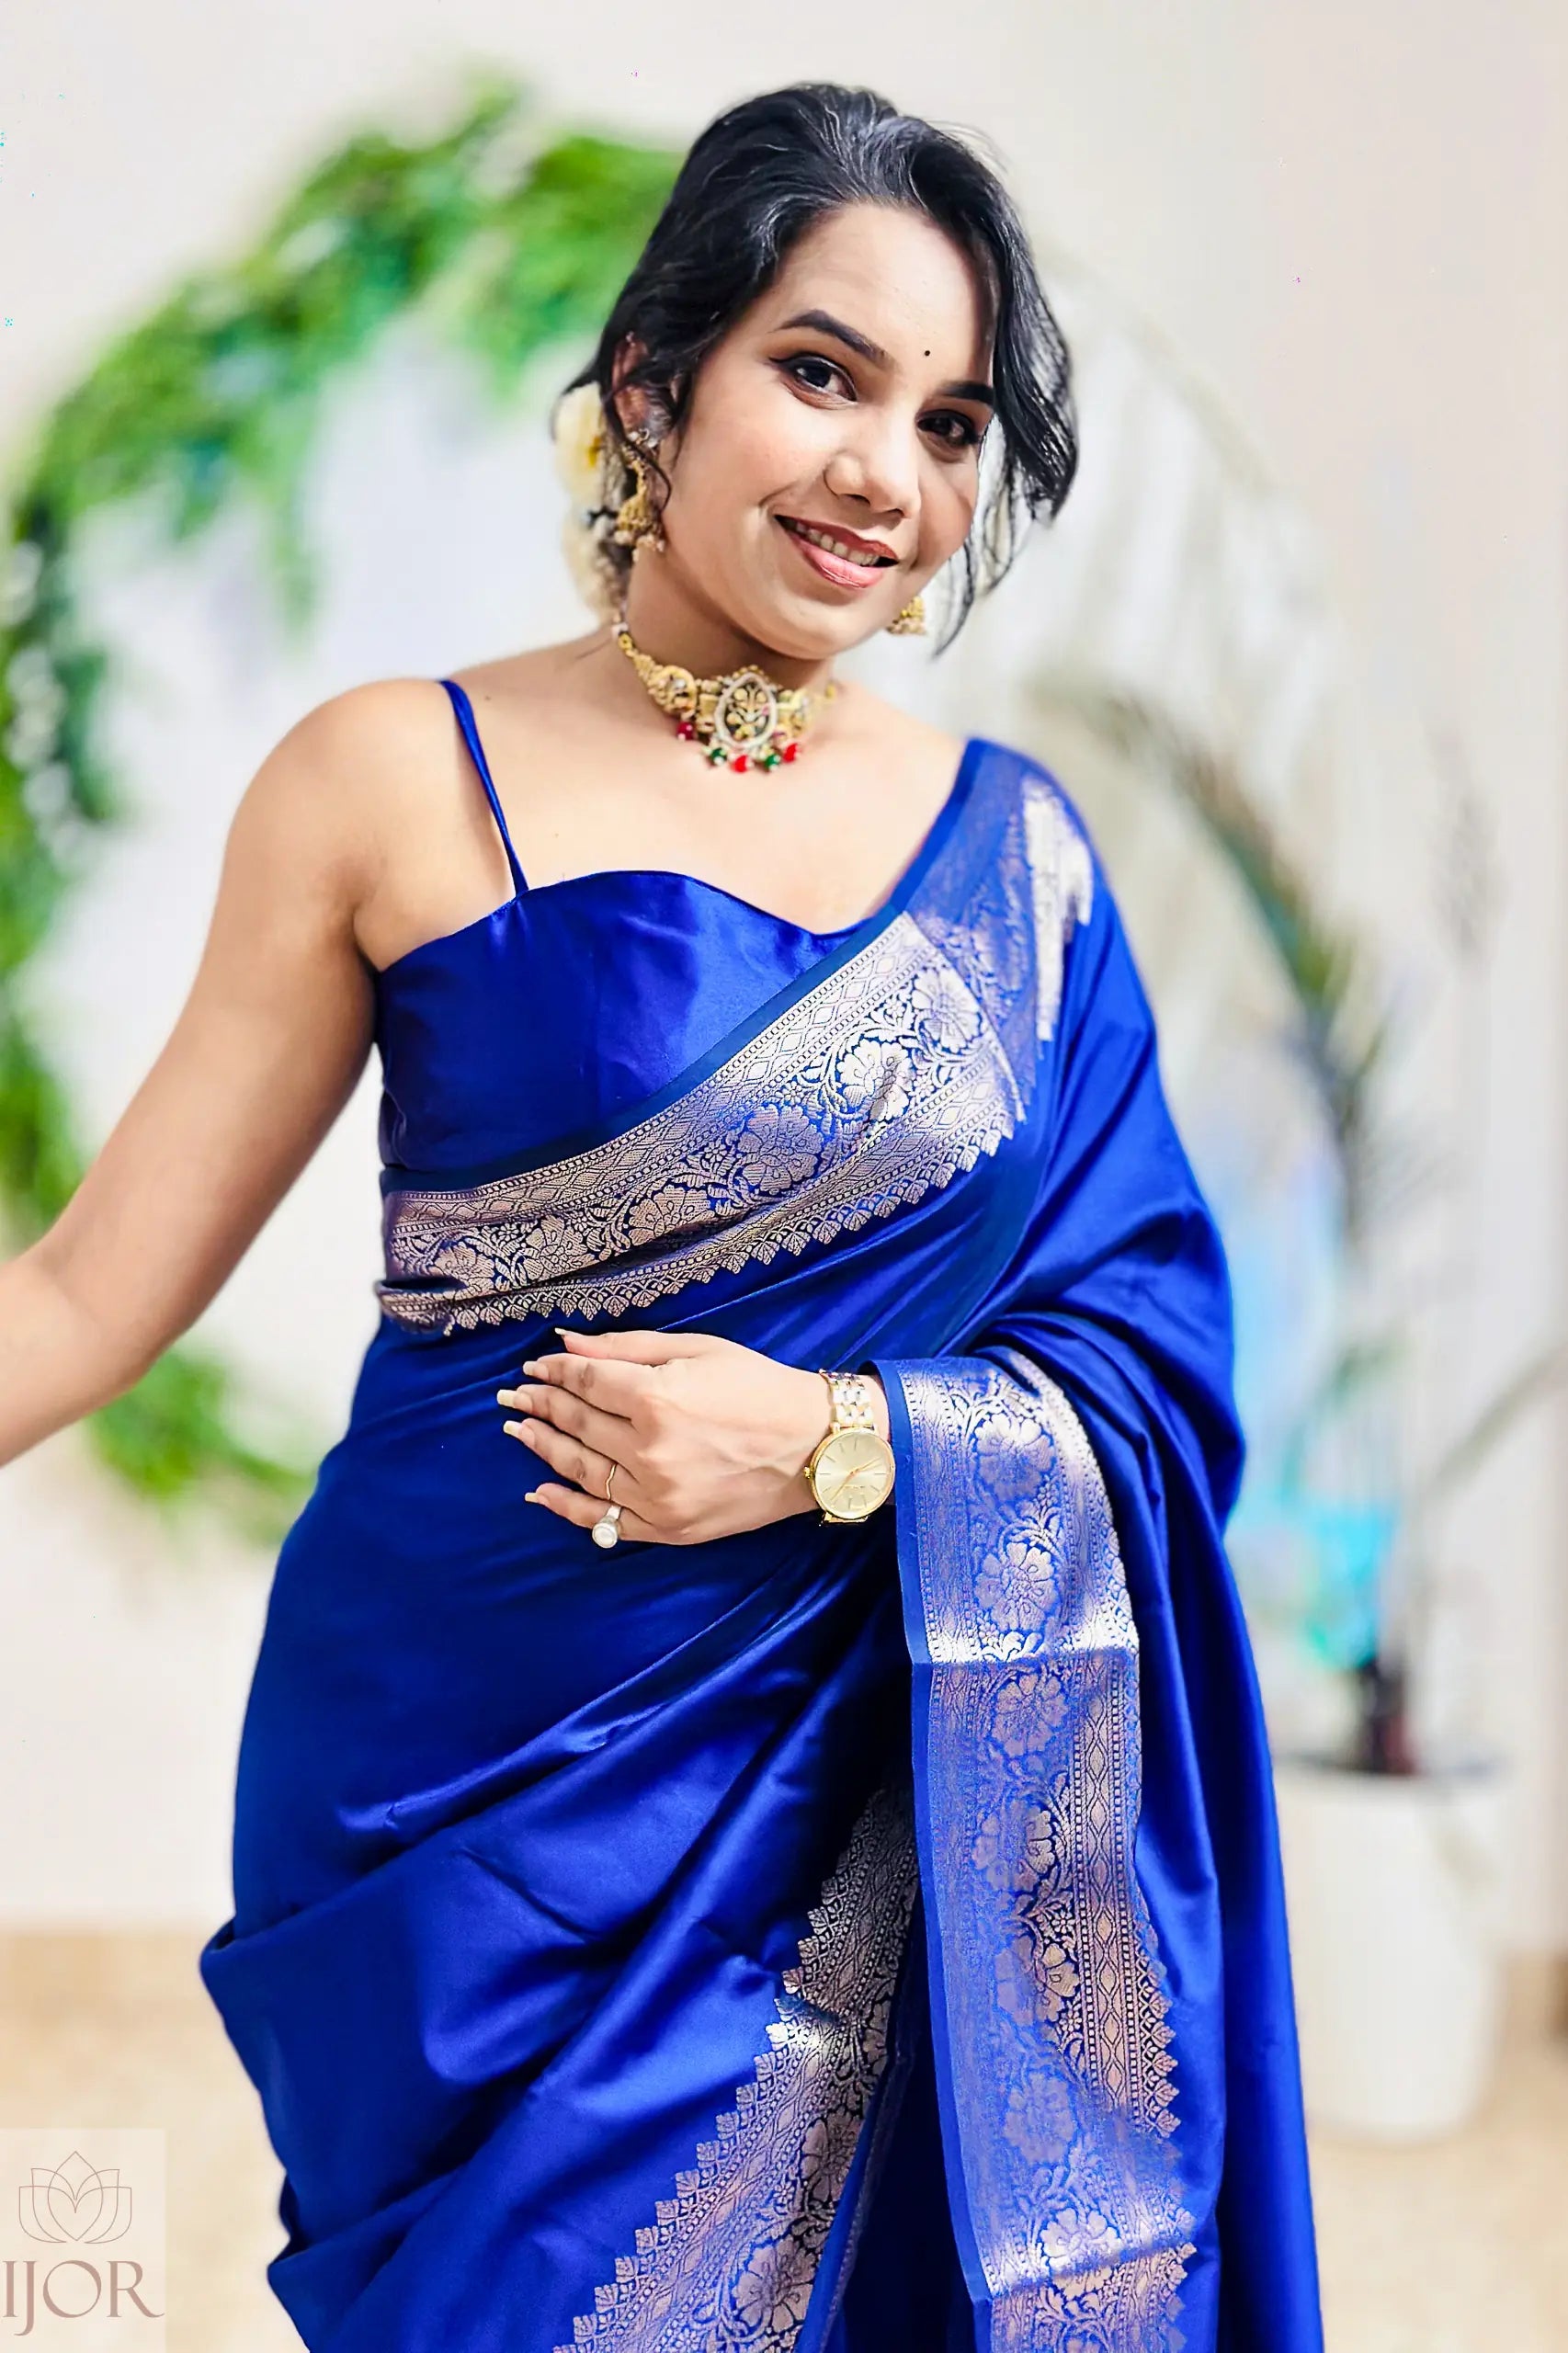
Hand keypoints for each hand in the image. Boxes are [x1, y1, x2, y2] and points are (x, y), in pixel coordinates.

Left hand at [496, 1327, 888, 1545]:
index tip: (534, 1367)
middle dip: (540, 1407)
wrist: (816, 1446)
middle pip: (577, 1425)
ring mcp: (658, 1496)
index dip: (554, 1374)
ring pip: (581, 1472)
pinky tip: (540, 1493)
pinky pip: (605, 1521)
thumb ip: (627, 1350)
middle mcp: (650, 1452)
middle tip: (513, 1396)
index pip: (585, 1384)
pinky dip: (568, 1508)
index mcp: (658, 1399)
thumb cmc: (760, 1387)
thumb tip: (567, 1346)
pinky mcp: (669, 1528)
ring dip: (543, 1450)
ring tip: (519, 1432)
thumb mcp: (697, 1350)